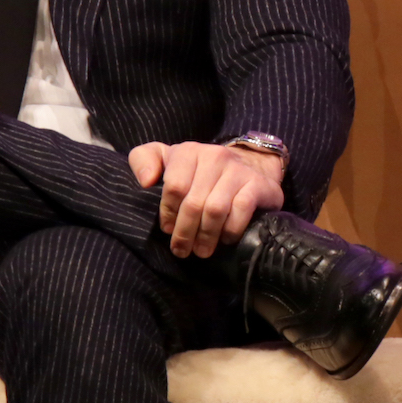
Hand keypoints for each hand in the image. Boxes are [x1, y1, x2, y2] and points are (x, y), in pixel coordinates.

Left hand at [129, 142, 284, 257]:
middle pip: (194, 203)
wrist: (250, 164)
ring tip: (201, 251)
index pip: (174, 187)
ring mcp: (238, 170)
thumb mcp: (167, 158)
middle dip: (185, 232)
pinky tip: (225, 239)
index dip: (168, 213)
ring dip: (206, 236)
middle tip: (182, 250)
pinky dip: (230, 230)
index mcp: (189, 151)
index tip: (168, 229)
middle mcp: (214, 156)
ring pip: (215, 210)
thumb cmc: (199, 170)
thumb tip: (145, 181)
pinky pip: (241, 211)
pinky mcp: (258, 184)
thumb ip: (144, 159)